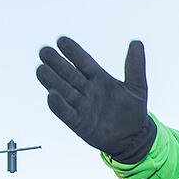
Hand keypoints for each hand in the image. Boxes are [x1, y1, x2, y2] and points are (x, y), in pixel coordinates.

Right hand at [37, 37, 155, 163]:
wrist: (134, 138)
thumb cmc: (134, 111)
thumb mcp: (137, 87)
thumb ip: (135, 66)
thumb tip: (136, 42)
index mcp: (99, 78)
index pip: (83, 61)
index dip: (73, 52)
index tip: (61, 40)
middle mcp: (86, 89)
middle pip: (68, 73)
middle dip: (56, 62)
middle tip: (44, 50)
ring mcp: (81, 105)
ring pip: (63, 90)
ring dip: (52, 80)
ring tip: (41, 68)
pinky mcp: (78, 122)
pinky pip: (65, 112)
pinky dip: (58, 104)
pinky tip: (51, 94)